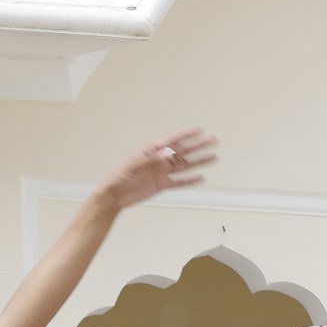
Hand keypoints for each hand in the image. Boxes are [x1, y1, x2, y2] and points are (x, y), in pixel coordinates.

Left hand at [98, 128, 217, 211]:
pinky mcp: (161, 185)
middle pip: (183, 151)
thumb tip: (169, 153)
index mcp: (152, 150)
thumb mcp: (135, 165)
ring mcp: (161, 173)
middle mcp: (159, 160)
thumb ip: (152, 159)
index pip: (173, 140)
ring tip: (213, 158)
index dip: (186, 135)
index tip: (199, 130)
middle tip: (213, 141)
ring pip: (184, 166)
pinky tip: (200, 178)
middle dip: (199, 146)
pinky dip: (189, 181)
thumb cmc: (119, 177)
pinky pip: (178, 182)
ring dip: (199, 162)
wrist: (113, 196)